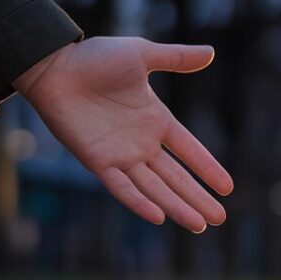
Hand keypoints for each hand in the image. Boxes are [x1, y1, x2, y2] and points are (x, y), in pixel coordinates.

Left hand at [14, 37, 232, 232]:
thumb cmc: (94, 58)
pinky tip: (159, 217)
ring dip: (177, 207)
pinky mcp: (97, 162)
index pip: (189, 150)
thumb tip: (211, 53)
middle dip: (198, 198)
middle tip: (219, 219)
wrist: (54, 65)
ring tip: (199, 225)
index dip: (207, 168)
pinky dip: (138, 203)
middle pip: (176, 177)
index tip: (227, 188)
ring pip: (155, 188)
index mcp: (155, 120)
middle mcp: (141, 144)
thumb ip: (176, 58)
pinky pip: (121, 187)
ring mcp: (120, 155)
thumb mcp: (142, 54)